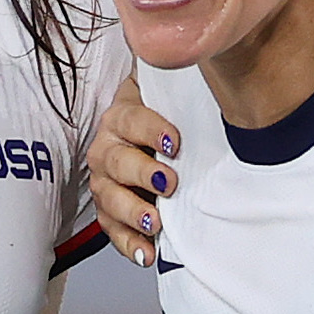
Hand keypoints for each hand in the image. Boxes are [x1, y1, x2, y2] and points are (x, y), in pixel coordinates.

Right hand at [88, 74, 180, 266]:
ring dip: (132, 211)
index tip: (174, 142)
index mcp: (122, 117)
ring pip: (109, 197)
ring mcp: (105, 182)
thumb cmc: (168, 118)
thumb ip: (184, 83)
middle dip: (142, 173)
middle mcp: (107, 148)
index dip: (151, 129)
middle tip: (169, 183)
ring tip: (155, 221)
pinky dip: (129, 243)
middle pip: (116, 161)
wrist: (156, 140)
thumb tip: (208, 61)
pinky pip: (112, 230)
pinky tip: (147, 253)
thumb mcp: (172, 95)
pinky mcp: (109, 211)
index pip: (131, 119)